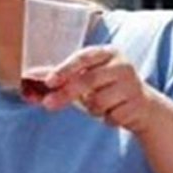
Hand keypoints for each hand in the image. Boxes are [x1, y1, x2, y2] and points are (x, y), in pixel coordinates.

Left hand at [40, 45, 156, 133]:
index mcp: (107, 53)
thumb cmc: (106, 88)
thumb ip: (60, 77)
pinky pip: (111, 116)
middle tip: (48, 104)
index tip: (49, 81)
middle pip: (88, 81)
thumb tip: (28, 76)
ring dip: (92, 109)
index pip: (83, 58)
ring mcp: (132, 85)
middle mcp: (122, 65)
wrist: (143, 106)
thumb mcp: (86, 77)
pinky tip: (115, 112)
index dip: (65, 69)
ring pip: (98, 102)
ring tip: (100, 106)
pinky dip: (107, 119)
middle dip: (65, 94)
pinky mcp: (139, 105)